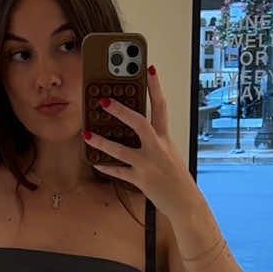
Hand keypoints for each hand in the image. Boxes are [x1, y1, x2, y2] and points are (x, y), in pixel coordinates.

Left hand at [84, 66, 196, 216]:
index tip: (149, 68)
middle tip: (104, 100)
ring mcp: (147, 165)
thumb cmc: (177, 178)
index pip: (161, 107)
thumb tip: (137, 131)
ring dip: (102, 142)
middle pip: (139, 123)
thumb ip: (155, 141)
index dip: (155, 87)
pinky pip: (119, 172)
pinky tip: (95, 161)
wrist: (185, 202)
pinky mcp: (140, 180)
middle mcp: (157, 148)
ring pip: (121, 150)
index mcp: (165, 139)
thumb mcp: (170, 154)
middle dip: (121, 110)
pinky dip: (106, 167)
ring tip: (86, 134)